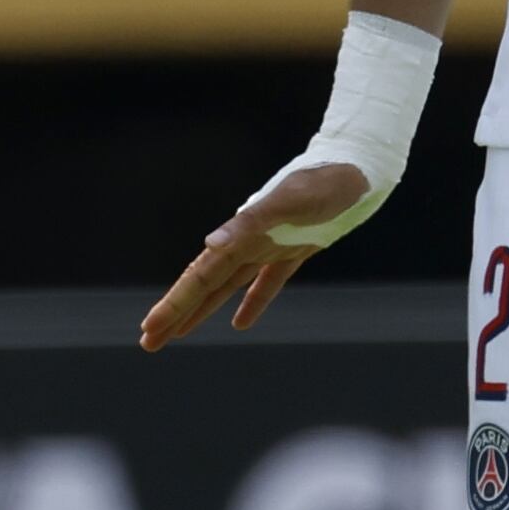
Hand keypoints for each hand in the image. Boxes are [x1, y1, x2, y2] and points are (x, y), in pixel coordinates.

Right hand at [140, 160, 360, 347]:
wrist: (359, 168)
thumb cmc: (325, 183)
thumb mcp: (289, 202)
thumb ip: (250, 223)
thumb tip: (210, 245)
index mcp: (241, 236)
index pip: (199, 278)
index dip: (174, 305)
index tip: (150, 329)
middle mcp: (248, 243)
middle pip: (204, 286)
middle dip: (176, 313)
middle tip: (149, 342)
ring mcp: (268, 247)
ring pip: (227, 287)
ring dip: (202, 310)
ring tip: (178, 334)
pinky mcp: (293, 251)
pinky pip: (266, 284)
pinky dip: (252, 303)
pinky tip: (241, 323)